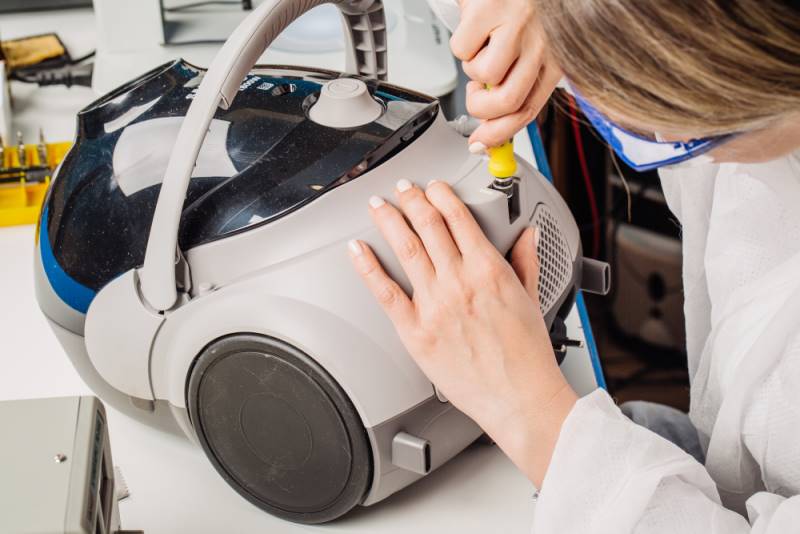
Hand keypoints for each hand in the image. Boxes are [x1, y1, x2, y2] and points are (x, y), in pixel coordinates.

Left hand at [348, 179, 576, 485]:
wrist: (519, 398)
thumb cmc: (526, 356)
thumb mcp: (532, 299)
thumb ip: (525, 261)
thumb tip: (525, 235)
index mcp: (489, 270)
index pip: (458, 218)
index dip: (441, 195)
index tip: (434, 187)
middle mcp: (459, 282)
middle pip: (428, 226)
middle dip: (412, 200)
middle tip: (402, 188)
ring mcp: (434, 305)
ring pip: (405, 249)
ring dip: (389, 221)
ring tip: (378, 207)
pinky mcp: (415, 332)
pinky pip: (385, 292)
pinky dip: (368, 267)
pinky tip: (358, 250)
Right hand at [451, 0, 562, 148]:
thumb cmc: (528, 6)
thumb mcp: (534, 46)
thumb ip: (517, 82)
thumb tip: (489, 127)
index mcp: (555, 56)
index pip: (529, 110)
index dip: (501, 135)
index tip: (481, 144)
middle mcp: (541, 42)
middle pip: (507, 102)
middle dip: (481, 109)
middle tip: (474, 95)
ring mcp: (516, 25)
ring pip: (483, 76)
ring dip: (471, 68)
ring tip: (481, 47)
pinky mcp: (488, 10)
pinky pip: (462, 49)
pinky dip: (461, 44)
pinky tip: (474, 27)